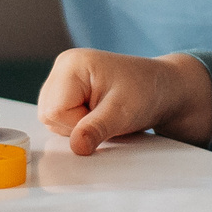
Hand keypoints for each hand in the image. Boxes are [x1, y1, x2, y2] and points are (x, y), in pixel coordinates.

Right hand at [39, 48, 211, 153]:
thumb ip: (96, 129)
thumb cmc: (147, 92)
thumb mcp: (123, 113)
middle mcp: (63, 67)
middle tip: (106, 115)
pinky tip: (98, 113)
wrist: (163, 89)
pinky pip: (60, 118)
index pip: (55, 111)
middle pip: (48, 115)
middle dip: (77, 125)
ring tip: (104, 113)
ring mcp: (63, 78)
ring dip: (78, 125)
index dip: (78, 124)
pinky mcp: (68, 90)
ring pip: (52, 118)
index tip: (105, 115)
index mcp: (71, 64)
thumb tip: (76, 146)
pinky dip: (79, 123)